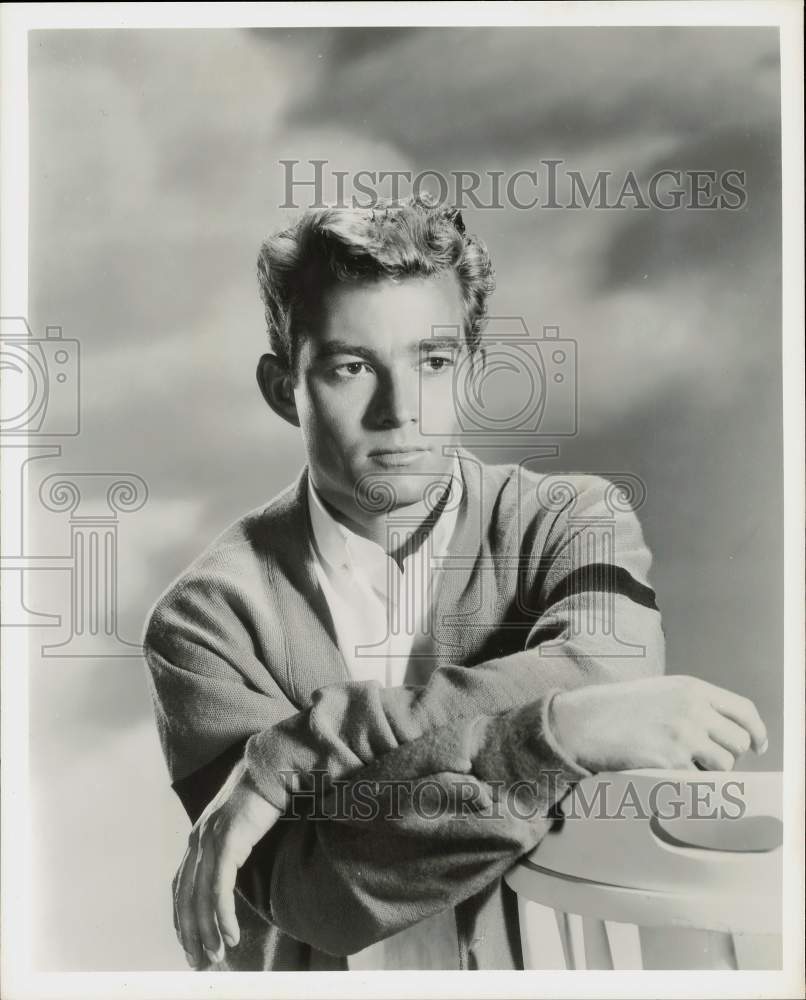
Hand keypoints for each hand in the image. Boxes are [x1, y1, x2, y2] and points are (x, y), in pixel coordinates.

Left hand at [173, 759, 281, 967]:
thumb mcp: (240, 828)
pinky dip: (222, 915)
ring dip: (207, 931)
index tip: (190, 944)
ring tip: (216, 955)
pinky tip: (231, 935)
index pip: (180, 887)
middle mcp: (198, 839)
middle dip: (191, 933)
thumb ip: (231, 849)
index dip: (183, 918)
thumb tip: (232, 874)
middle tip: (199, 962)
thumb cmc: (263, 797)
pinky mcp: (228, 841)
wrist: (275, 769)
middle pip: (185, 897)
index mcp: (198, 837)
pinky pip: (220, 888)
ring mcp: (211, 839)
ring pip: (200, 897)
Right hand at [551, 675, 767, 772]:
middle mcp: (693, 709)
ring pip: (724, 765)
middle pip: (739, 741)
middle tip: (708, 759)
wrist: (584, 722)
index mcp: (692, 688)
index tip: (759, 746)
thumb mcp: (661, 692)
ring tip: (682, 764)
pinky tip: (667, 770)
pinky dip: (689, 782)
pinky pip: (700, 781)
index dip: (757, 732)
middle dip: (729, 755)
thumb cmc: (618, 709)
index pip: (744, 710)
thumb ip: (694, 704)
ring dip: (710, 771)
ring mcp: (684, 735)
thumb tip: (725, 731)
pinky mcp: (672, 761)